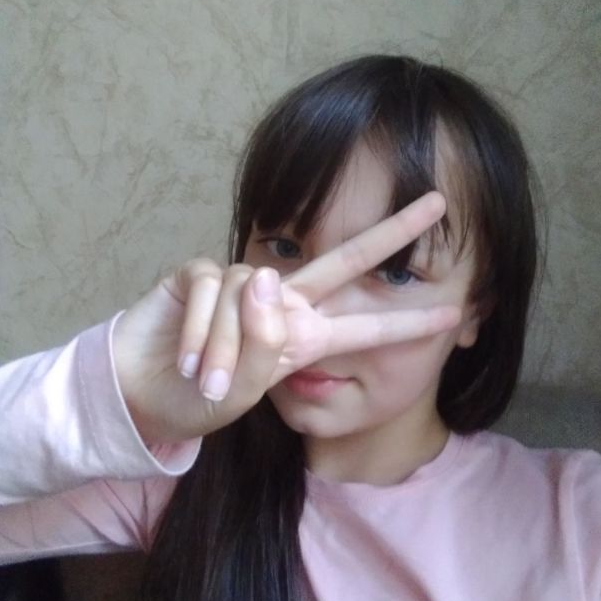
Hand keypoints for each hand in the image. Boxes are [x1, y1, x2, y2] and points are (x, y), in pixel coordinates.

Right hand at [113, 192, 460, 443]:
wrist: (144, 393)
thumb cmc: (201, 398)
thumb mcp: (245, 391)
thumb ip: (263, 344)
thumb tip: (265, 276)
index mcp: (304, 336)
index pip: (363, 326)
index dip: (406, 322)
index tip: (456, 315)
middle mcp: (281, 303)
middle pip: (343, 258)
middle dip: (391, 231)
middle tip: (437, 202)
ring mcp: (241, 284)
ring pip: (251, 292)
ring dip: (229, 345)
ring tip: (208, 381)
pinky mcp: (199, 274)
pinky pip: (211, 288)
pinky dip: (201, 329)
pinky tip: (189, 358)